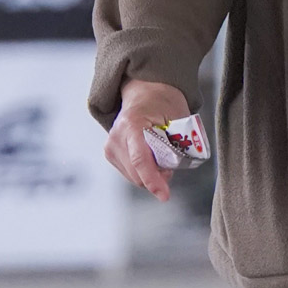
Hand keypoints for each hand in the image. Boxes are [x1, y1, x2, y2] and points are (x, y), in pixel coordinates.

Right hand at [104, 78, 191, 201]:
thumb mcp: (177, 119)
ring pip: (134, 177)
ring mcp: (110, 145)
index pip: (140, 159)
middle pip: (137, 173)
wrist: (145, 92)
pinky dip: (143, 171)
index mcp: (132, 124)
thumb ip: (176, 143)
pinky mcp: (109, 153)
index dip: (153, 180)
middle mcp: (116, 136)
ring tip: (160, 156)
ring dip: (151, 175)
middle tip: (172, 163)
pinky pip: (130, 173)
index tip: (164, 195)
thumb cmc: (164, 103)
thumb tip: (174, 167)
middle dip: (158, 177)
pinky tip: (150, 157)